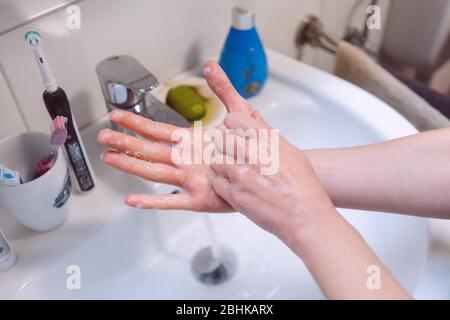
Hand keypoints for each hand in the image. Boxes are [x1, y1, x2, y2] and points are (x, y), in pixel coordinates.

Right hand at [97, 60, 253, 211]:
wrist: (265, 174)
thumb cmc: (250, 147)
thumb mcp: (238, 112)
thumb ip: (223, 89)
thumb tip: (211, 66)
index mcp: (191, 141)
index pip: (157, 130)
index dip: (136, 123)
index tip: (116, 116)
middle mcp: (185, 159)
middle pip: (148, 149)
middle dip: (125, 142)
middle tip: (102, 136)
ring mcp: (189, 179)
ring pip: (153, 171)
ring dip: (130, 165)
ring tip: (110, 159)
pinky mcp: (198, 198)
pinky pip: (171, 201)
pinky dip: (152, 201)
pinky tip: (134, 200)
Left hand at [210, 112, 335, 240]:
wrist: (304, 215)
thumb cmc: (303, 187)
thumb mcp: (291, 152)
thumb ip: (268, 133)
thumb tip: (255, 117)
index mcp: (266, 139)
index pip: (233, 119)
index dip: (232, 127)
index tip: (235, 135)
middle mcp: (252, 153)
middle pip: (220, 138)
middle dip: (224, 145)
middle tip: (231, 155)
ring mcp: (240, 173)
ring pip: (214, 159)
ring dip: (220, 164)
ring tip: (231, 171)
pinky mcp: (234, 193)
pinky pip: (215, 181)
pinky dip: (220, 183)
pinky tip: (232, 185)